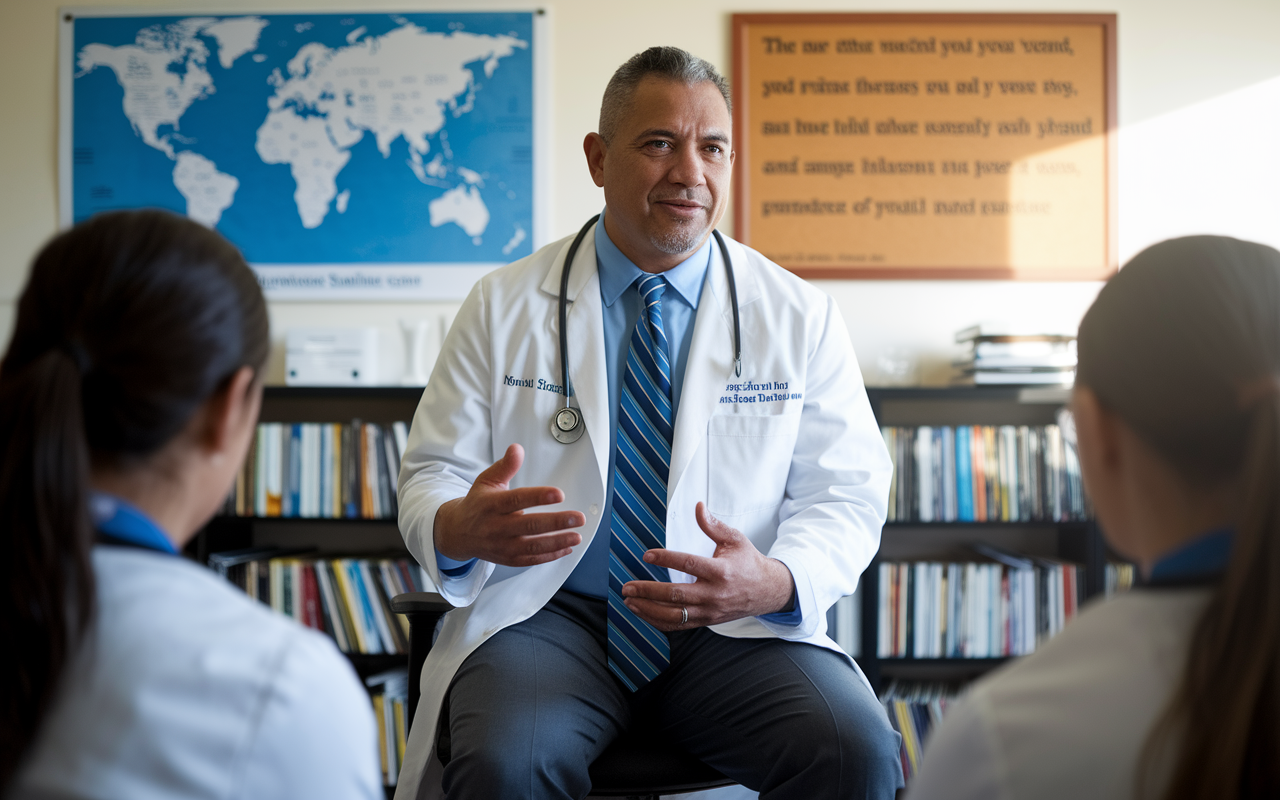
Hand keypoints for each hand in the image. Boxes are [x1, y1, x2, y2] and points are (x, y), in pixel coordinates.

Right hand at [434, 444, 584, 567]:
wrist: (458, 533)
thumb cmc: (478, 505)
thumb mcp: (487, 481)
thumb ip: (505, 466)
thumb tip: (517, 449)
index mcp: (492, 504)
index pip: (517, 500)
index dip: (538, 497)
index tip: (559, 494)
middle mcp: (496, 526)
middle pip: (529, 525)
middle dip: (556, 522)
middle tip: (577, 518)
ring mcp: (502, 545)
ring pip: (532, 546)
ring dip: (557, 542)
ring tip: (576, 536)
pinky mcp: (508, 558)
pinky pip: (531, 559)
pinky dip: (550, 556)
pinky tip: (566, 548)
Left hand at [621, 502, 794, 630]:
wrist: (767, 591)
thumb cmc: (749, 563)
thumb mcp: (735, 539)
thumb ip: (713, 525)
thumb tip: (698, 507)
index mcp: (721, 571)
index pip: (688, 565)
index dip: (666, 559)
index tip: (647, 555)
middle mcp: (714, 594)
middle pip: (676, 595)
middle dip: (648, 591)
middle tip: (628, 587)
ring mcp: (710, 611)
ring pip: (675, 615)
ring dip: (649, 610)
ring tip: (630, 601)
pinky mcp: (707, 621)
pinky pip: (680, 625)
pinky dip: (659, 621)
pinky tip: (644, 613)